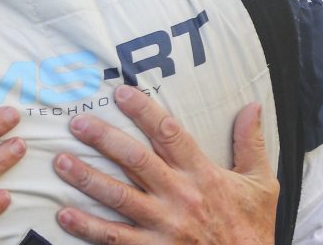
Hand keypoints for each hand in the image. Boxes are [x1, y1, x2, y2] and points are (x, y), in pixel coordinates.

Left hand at [53, 85, 278, 243]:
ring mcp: (164, 225)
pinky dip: (88, 227)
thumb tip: (252, 106)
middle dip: (104, 139)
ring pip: (118, 196)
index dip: (144, 111)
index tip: (121, 93)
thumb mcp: (261, 183)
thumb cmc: (253, 227)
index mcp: (203, 174)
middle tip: (78, 123)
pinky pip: (115, 238)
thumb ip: (251, 143)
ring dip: (86, 178)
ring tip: (60, 162)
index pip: (169, 133)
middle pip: (136, 160)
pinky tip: (65, 215)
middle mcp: (180, 196)